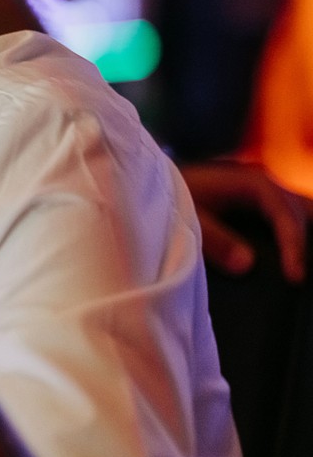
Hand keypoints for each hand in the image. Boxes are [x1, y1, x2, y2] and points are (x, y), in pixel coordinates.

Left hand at [178, 159, 307, 282]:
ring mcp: (264, 188)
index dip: (293, 243)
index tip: (294, 275)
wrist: (160, 180)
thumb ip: (214, 240)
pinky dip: (293, 233)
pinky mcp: (259, 199)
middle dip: (305, 241)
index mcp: (251, 181)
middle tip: (298, 276)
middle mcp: (263, 180)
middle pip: (300, 210)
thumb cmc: (172, 195)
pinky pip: (286, 215)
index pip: (284, 212)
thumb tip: (246, 265)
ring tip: (298, 267)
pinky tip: (293, 257)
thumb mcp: (186, 217)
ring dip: (303, 235)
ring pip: (299, 210)